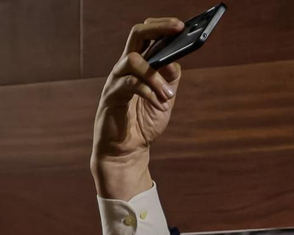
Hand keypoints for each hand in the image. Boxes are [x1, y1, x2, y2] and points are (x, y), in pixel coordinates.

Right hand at [91, 17, 184, 199]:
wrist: (127, 150)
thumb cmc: (144, 122)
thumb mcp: (165, 99)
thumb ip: (169, 80)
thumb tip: (174, 61)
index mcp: (139, 66)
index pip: (146, 36)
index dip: (162, 26)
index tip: (182, 25)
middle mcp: (124, 68)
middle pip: (136, 36)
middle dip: (158, 29)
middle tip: (178, 30)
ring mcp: (116, 80)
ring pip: (133, 60)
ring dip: (156, 76)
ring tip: (169, 96)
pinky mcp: (111, 97)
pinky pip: (130, 85)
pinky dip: (149, 92)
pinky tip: (160, 103)